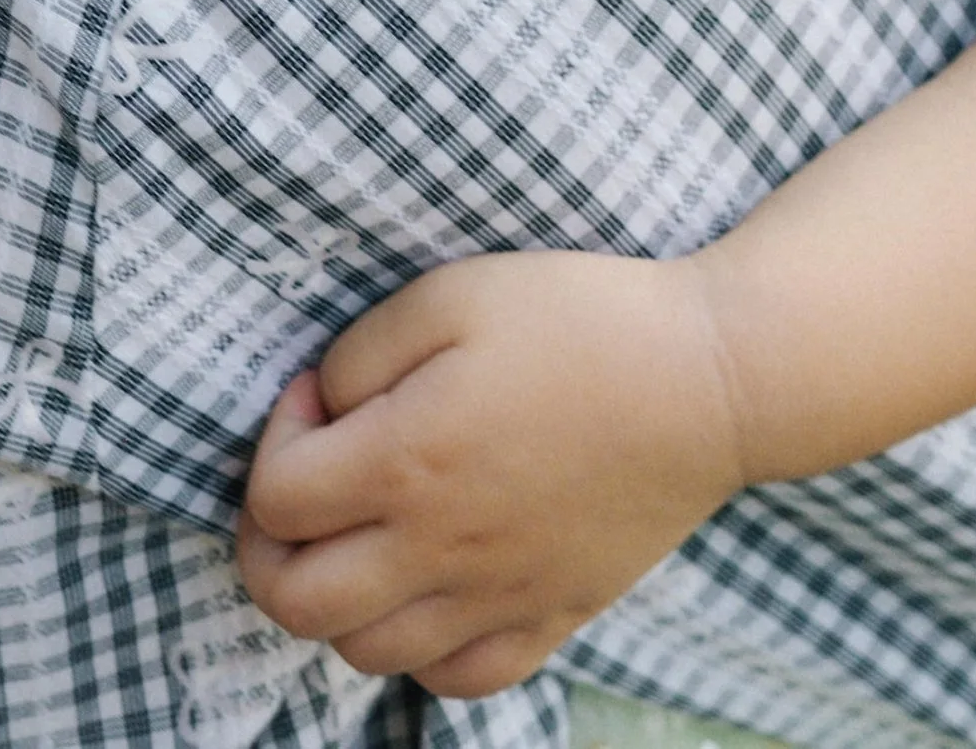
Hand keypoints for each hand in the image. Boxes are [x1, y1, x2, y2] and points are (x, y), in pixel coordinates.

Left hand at [236, 251, 747, 699]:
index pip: (275, 499)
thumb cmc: (579, 320)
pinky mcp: (550, 620)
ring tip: (361, 530)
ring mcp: (497, 598)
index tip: (317, 396)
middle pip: (294, 602)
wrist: (708, 382)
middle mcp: (439, 550)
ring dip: (334, 598)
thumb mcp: (452, 294)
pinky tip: (427, 588)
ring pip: (363, 653)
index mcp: (407, 462)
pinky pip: (455, 680)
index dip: (272, 440)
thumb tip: (321, 406)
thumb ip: (362, 354)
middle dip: (266, 543)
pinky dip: (419, 650)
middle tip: (300, 483)